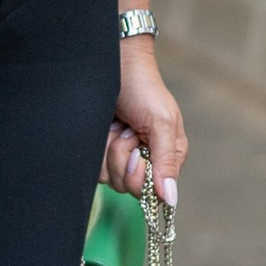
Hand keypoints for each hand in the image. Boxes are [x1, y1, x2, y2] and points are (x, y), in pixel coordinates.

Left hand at [106, 43, 187, 210]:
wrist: (114, 64)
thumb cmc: (143, 89)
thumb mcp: (162, 123)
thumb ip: (166, 162)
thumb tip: (171, 200)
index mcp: (168, 156)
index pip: (154, 191)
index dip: (141, 176)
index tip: (137, 151)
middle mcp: (146, 161)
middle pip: (129, 187)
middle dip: (122, 158)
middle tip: (126, 132)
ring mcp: (121, 157)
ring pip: (109, 179)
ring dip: (108, 150)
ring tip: (116, 125)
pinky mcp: (102, 153)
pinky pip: (94, 169)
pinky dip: (96, 148)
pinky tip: (105, 128)